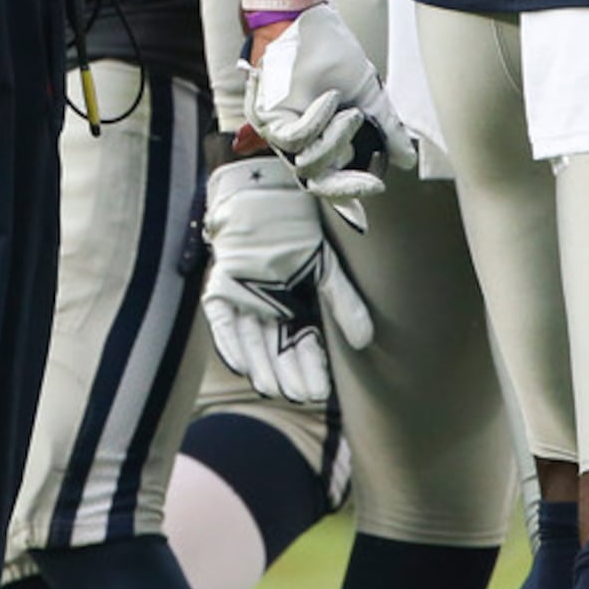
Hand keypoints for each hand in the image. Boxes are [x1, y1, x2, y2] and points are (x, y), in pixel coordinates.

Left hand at [201, 156, 372, 403]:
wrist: (264, 192)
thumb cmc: (296, 227)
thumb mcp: (325, 265)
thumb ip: (342, 302)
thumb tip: (366, 341)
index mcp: (294, 302)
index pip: (304, 343)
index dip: (311, 367)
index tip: (319, 392)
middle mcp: (268, 305)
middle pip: (278, 347)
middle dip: (289, 372)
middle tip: (300, 396)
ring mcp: (244, 296)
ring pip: (252, 340)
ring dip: (261, 365)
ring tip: (274, 389)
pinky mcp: (222, 285)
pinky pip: (223, 320)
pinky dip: (230, 342)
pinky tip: (241, 364)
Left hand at [247, 1, 414, 218]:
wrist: (308, 20)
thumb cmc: (331, 53)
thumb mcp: (367, 95)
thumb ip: (385, 129)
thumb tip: (406, 160)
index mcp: (314, 137)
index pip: (327, 178)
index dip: (345, 198)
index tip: (364, 215)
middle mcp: (291, 139)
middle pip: (315, 181)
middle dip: (346, 187)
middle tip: (374, 183)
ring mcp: (275, 128)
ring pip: (307, 163)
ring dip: (337, 141)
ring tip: (351, 113)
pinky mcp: (265, 115)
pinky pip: (294, 138)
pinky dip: (318, 123)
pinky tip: (331, 100)